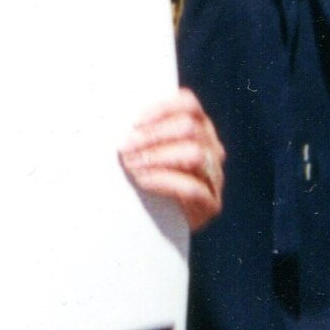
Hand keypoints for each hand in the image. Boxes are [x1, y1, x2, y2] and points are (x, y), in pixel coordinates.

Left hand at [119, 89, 223, 232]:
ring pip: (194, 155)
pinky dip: (164, 181)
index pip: (189, 104)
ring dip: (157, 157)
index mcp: (199, 127)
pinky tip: (143, 180)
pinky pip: (192, 188)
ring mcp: (214, 176)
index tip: (135, 122)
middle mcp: (211, 147)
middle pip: (189, 128)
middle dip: (153, 136)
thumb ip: (142, 132)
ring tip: (132, 164)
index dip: (162, 109)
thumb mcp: (147, 149)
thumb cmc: (149, 177)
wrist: (160, 224)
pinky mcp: (211, 204)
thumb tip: (115, 119)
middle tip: (126, 147)